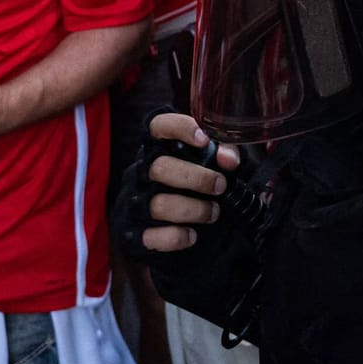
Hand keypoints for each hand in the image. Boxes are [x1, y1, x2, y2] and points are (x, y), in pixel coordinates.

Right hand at [137, 113, 241, 252]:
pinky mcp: (133, 233)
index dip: (179, 128)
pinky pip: (151, 237)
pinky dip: (176, 237)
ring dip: (194, 209)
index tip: (204, 140)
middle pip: (159, 167)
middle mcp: (140, 173)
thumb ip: (223, 154)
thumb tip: (229, 159)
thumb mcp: (210, 164)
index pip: (158, 126)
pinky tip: (192, 235)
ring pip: (158, 204)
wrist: (172, 232)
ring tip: (213, 212)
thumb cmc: (193, 186)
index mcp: (156, 148)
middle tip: (220, 186)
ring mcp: (134, 203)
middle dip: (196, 178)